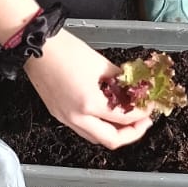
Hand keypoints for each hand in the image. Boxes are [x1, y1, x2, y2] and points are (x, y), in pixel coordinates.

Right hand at [25, 31, 152, 149]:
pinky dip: (98, 126)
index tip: (150, 106)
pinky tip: (105, 114)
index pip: (125, 118)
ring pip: (96, 138)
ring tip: (126, 119)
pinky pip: (83, 129)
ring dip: (114, 133)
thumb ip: (120, 80)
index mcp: (88, 103)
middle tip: (143, 120)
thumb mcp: (101, 63)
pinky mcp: (58, 114)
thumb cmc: (65, 49)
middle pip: (111, 140)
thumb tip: (135, 88)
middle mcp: (76, 116)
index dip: (143, 113)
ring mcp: (64, 118)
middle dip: (132, 133)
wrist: (37, 46)